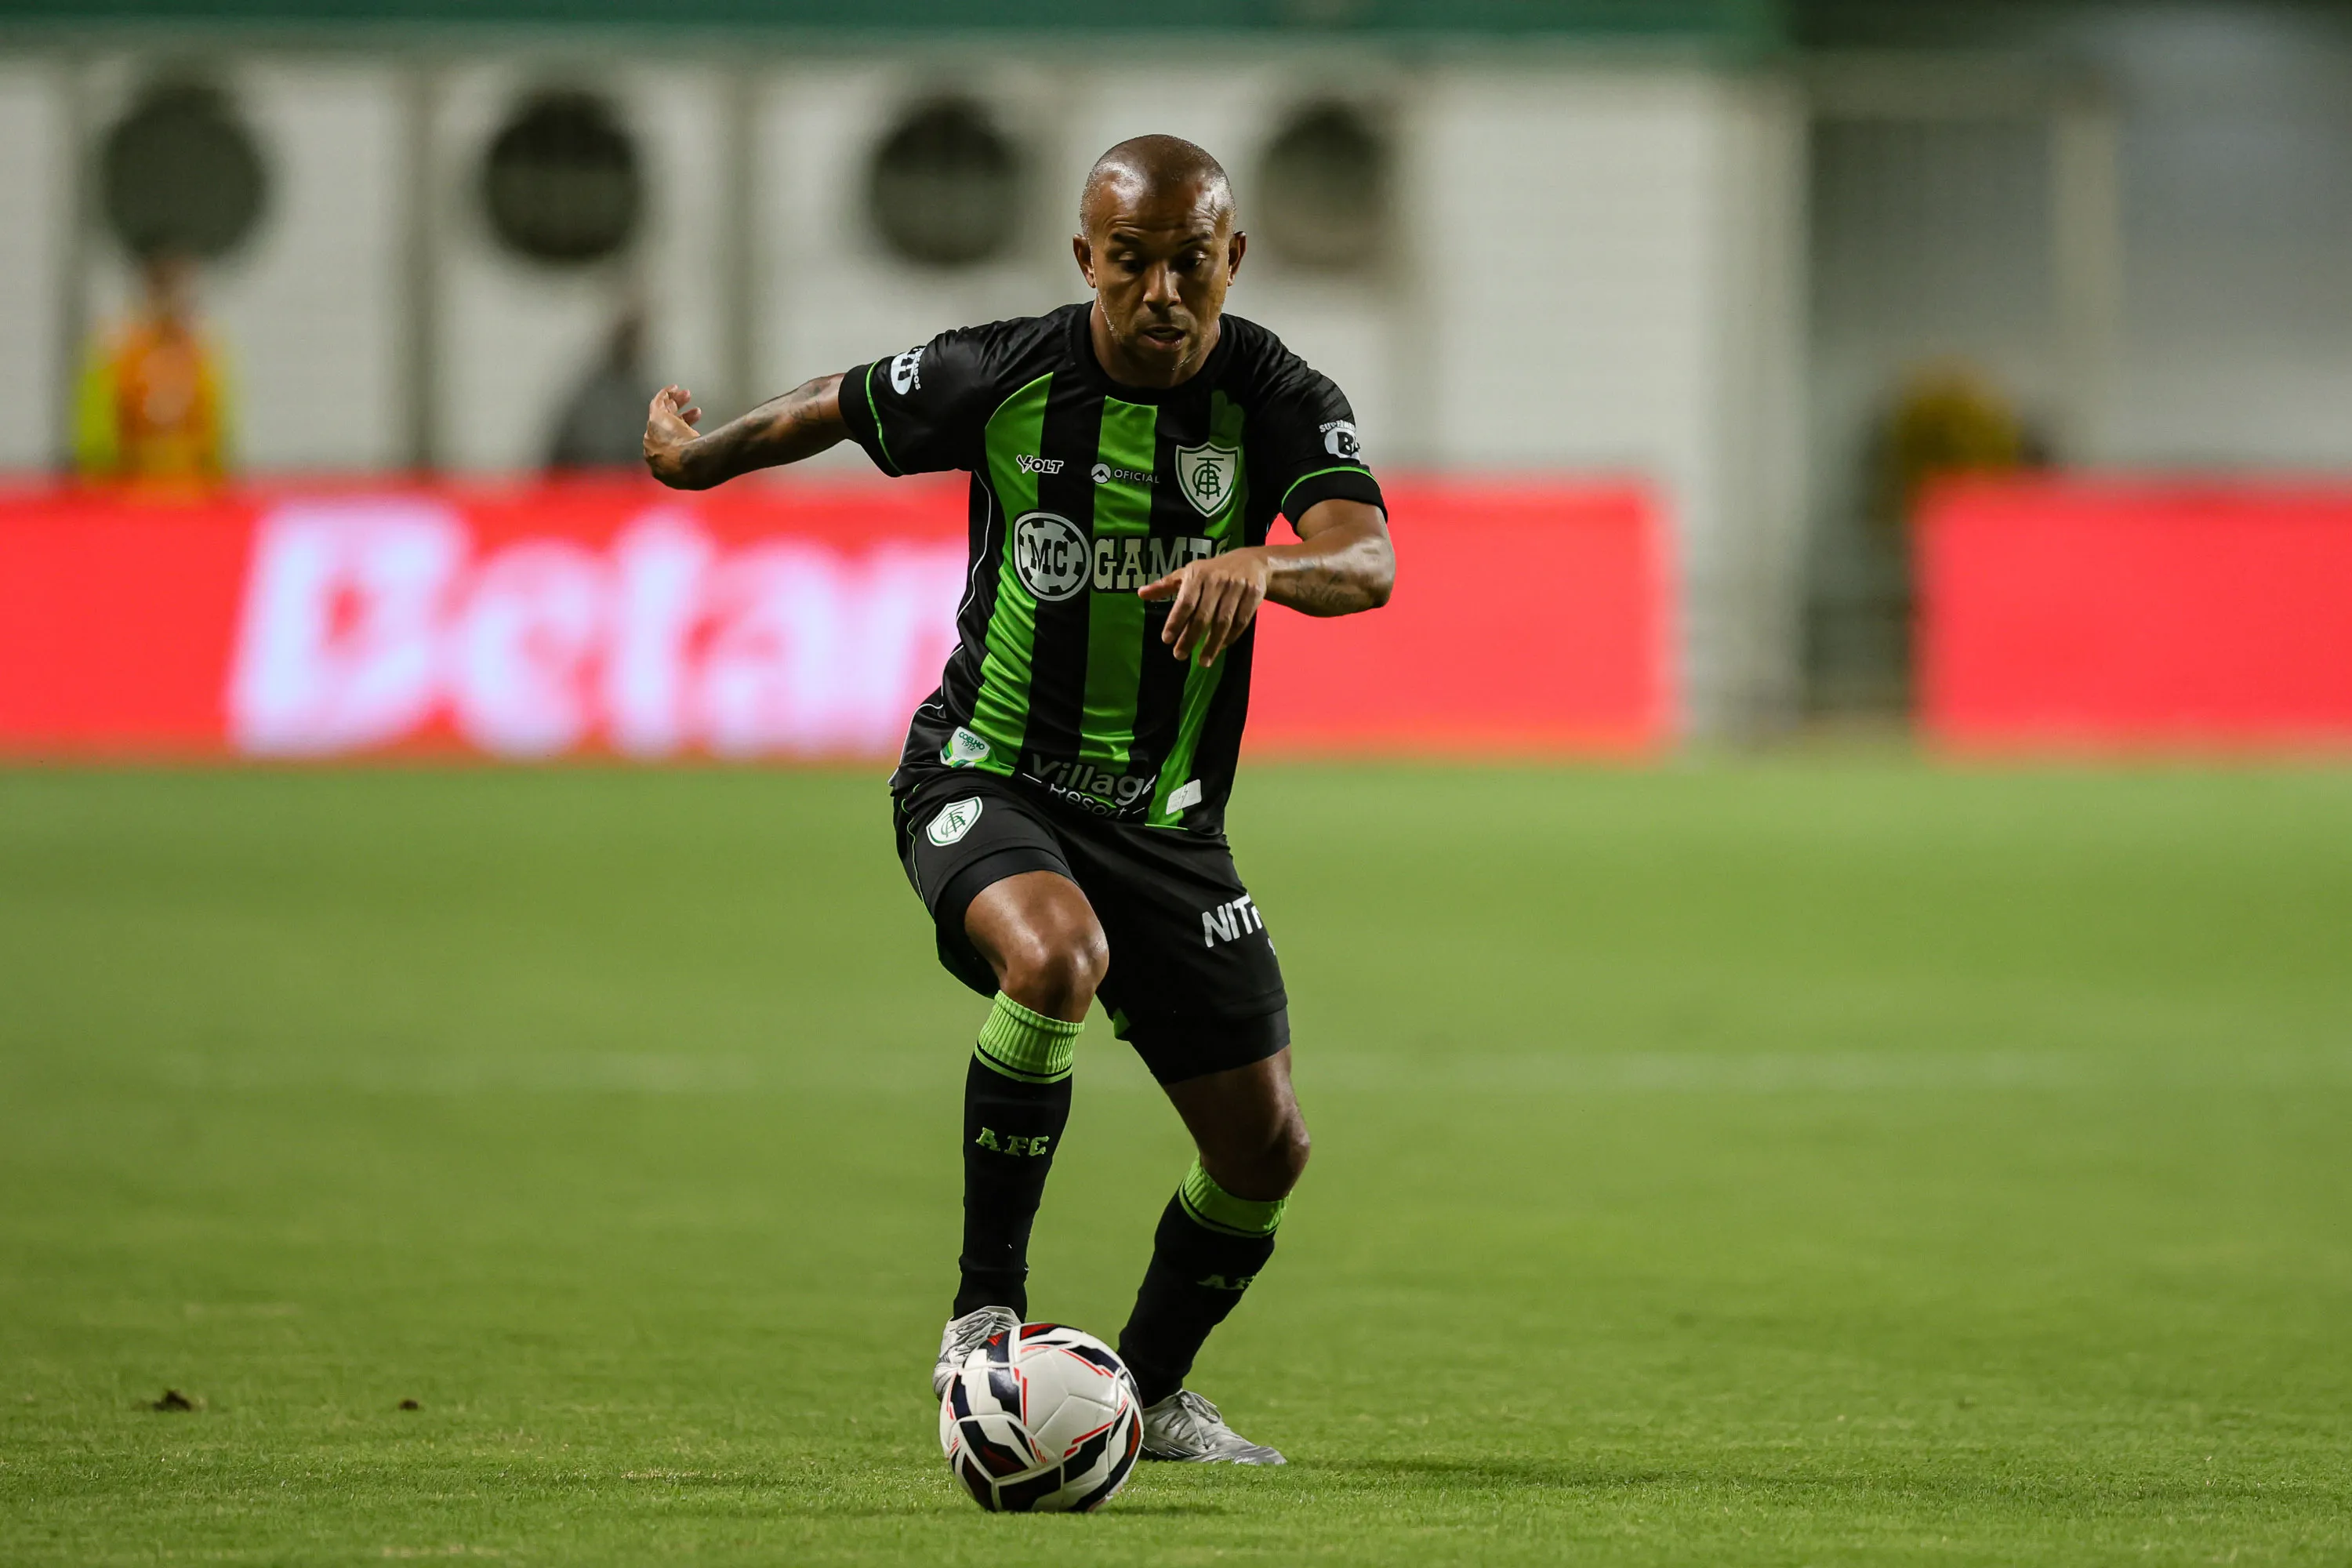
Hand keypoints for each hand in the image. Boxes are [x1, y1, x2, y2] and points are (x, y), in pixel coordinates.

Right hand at [643, 385, 701, 485]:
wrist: (686, 466)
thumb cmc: (697, 471)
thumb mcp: (702, 474)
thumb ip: (709, 470)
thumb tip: (727, 465)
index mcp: (663, 464)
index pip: (672, 446)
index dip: (684, 436)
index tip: (696, 431)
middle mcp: (654, 449)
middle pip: (666, 428)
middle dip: (680, 418)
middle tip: (696, 411)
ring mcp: (653, 434)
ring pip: (662, 414)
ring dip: (674, 403)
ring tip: (688, 394)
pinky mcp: (655, 420)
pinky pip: (657, 403)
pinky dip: (665, 394)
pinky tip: (674, 388)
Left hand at [1138, 547, 1271, 666]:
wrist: (1252, 562)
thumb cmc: (1212, 571)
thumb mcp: (1188, 574)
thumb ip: (1165, 586)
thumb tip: (1140, 594)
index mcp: (1198, 575)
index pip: (1185, 602)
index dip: (1176, 622)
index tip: (1166, 640)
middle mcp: (1217, 581)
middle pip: (1203, 615)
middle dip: (1190, 638)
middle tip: (1179, 656)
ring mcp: (1237, 588)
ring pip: (1223, 622)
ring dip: (1212, 644)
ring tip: (1202, 662)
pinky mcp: (1253, 595)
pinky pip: (1240, 621)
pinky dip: (1230, 637)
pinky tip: (1220, 648)